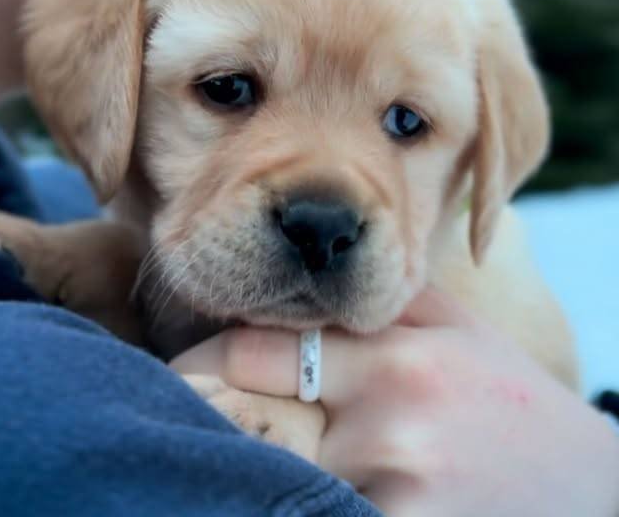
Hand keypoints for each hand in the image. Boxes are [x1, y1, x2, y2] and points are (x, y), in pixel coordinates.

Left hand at [171, 288, 618, 516]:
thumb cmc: (512, 397)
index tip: (189, 365)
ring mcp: (397, 498)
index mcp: (397, 360)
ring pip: (282, 484)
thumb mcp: (457, 328)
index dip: (211, 358)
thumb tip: (313, 274)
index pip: (259, 353)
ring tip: (255, 453)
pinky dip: (301, 507)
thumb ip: (384, 297)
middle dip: (227, 418)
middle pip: (257, 424)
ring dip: (262, 471)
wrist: (591, 492)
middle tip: (192, 410)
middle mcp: (390, 428)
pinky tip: (302, 495)